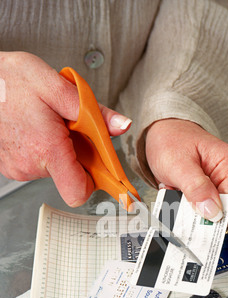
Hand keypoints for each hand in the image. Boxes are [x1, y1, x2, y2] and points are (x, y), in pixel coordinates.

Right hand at [0, 52, 131, 206]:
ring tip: (46, 123)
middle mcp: (30, 165)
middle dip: (77, 153)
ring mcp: (17, 168)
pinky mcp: (9, 166)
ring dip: (58, 148)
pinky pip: (36, 164)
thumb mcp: (57, 86)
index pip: (79, 191)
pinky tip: (34, 129)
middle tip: (68, 127)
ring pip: (53, 168)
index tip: (100, 166)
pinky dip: (41, 149)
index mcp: (47, 149)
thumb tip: (121, 125)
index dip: (94, 180)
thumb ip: (94, 111)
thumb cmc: (9, 81)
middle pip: (70, 175)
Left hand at [145, 119, 227, 226]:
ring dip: (198, 207)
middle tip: (183, 194)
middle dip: (203, 210)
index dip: (216, 216)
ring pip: (220, 212)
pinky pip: (214, 208)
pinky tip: (186, 192)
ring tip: (182, 190)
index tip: (196, 217)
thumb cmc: (173, 142)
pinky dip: (197, 205)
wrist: (168, 134)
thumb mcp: (178, 166)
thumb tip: (213, 211)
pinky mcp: (225, 188)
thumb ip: (196, 188)